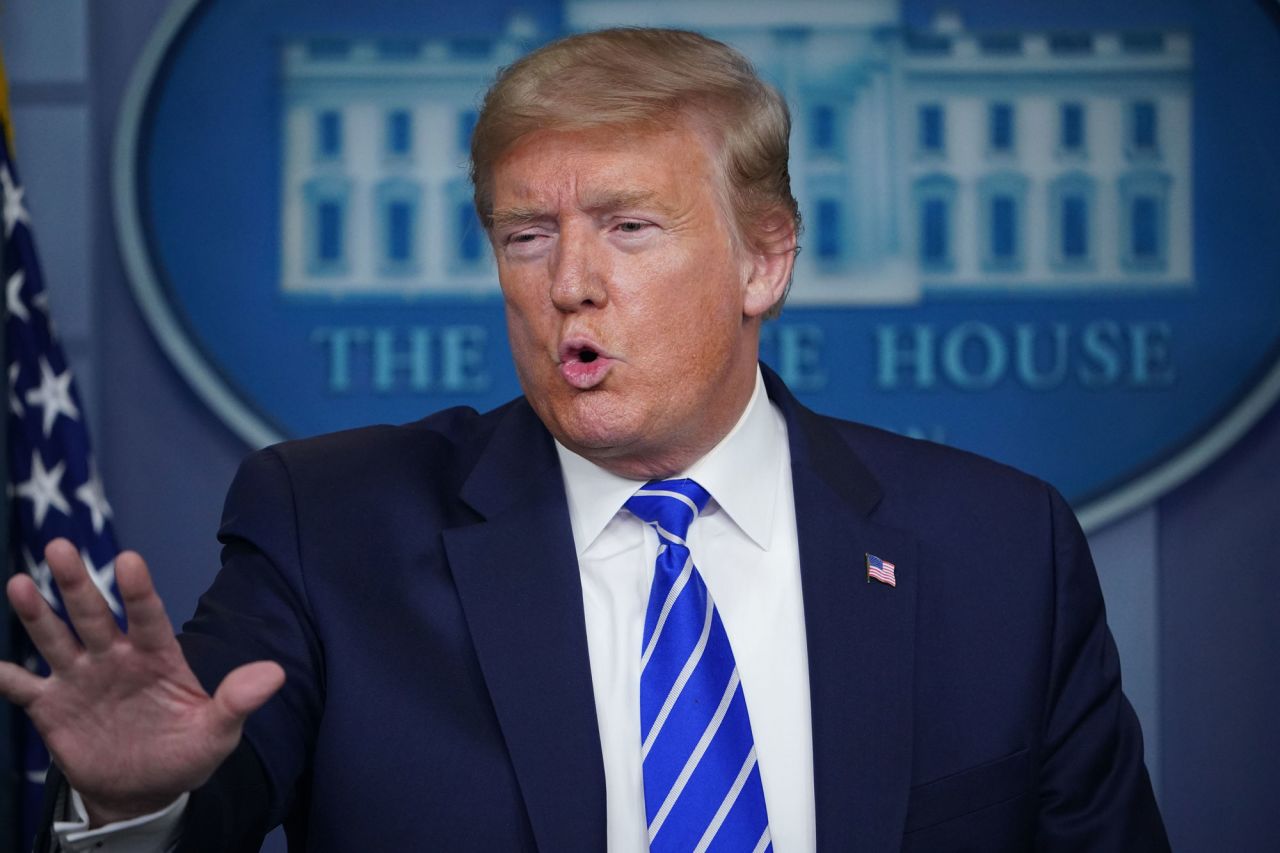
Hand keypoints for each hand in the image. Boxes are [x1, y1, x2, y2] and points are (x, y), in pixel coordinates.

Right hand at [0, 538, 283, 825]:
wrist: (144, 789)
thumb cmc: (186, 752)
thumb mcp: (218, 732)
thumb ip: (238, 701)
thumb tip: (276, 674)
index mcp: (157, 656)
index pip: (148, 617)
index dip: (138, 591)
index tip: (129, 560)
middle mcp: (115, 657)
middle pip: (94, 614)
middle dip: (77, 582)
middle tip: (60, 546)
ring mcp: (81, 679)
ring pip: (56, 638)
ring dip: (37, 614)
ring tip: (21, 583)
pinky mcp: (52, 707)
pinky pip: (23, 688)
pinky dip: (6, 677)